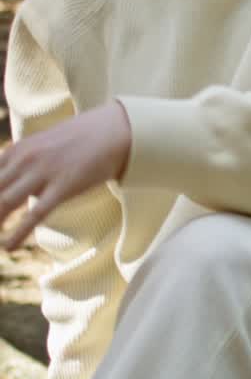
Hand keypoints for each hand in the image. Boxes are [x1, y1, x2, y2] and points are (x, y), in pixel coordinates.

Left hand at [0, 101, 131, 249]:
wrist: (112, 131)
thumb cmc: (81, 140)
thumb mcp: (44, 146)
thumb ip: (27, 164)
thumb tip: (22, 188)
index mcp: (18, 150)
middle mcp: (25, 159)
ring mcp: (43, 172)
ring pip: (5, 202)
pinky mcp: (62, 187)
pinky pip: (35, 214)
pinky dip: (17, 233)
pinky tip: (8, 247)